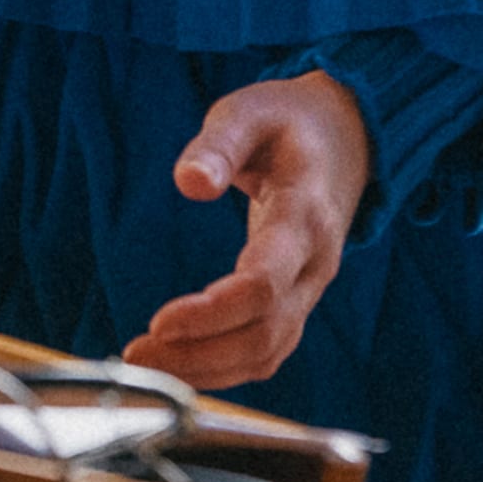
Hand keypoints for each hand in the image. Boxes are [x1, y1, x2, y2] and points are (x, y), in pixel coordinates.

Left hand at [123, 70, 371, 391]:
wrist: (345, 137)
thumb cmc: (287, 121)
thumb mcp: (249, 113)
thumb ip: (219, 146)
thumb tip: (188, 183)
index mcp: (306, 215)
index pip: (264, 283)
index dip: (212, 313)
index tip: (159, 322)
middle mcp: (316, 263)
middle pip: (264, 333)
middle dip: (200, 353)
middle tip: (138, 353)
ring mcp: (311, 287)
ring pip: (266, 352)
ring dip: (206, 368)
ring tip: (147, 364)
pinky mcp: (298, 299)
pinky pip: (266, 350)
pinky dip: (223, 367)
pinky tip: (178, 363)